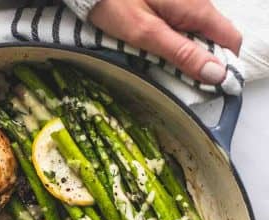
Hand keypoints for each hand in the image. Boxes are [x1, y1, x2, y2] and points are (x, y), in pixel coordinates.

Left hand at [89, 0, 241, 82]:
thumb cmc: (115, 2)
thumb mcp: (147, 34)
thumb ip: (181, 54)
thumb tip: (215, 74)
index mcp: (198, 9)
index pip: (230, 40)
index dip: (224, 66)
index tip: (207, 86)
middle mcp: (197, 1)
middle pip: (215, 39)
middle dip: (201, 62)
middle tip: (176, 79)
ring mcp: (185, 2)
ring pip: (198, 34)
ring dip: (185, 54)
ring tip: (161, 65)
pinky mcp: (171, 3)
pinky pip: (182, 27)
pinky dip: (174, 42)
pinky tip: (155, 49)